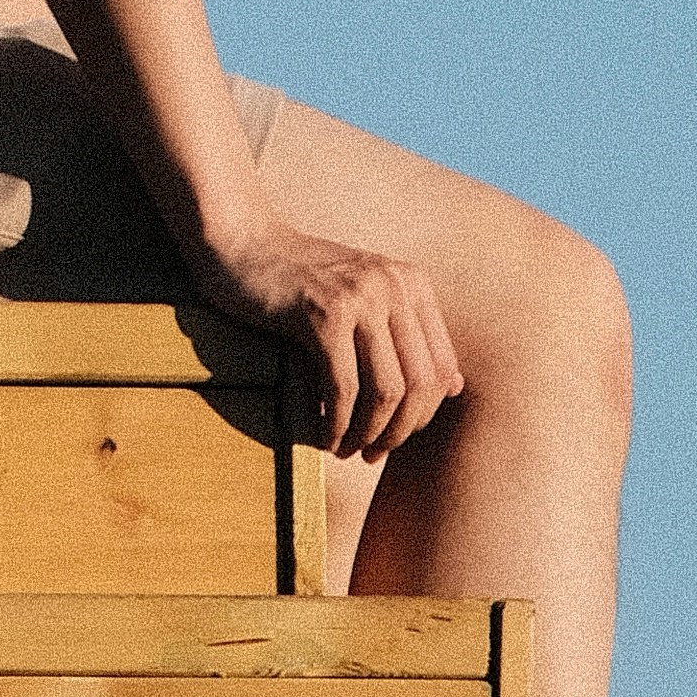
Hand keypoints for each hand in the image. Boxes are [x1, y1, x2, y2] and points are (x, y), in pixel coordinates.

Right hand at [195, 203, 465, 458]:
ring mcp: (360, 298)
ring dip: (368, 434)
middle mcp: (394, 287)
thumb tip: (456, 387)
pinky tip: (323, 436)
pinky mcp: (323, 316)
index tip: (393, 436)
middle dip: (398, 432)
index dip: (422, 414)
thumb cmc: (299, 279)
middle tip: (371, 455)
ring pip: (386, 392)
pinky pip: (342, 389)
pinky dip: (336, 424)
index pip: (441, 368)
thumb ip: (408, 334)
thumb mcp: (365, 295)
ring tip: (346, 449)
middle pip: (419, 385)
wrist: (241, 242)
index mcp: (412, 284)